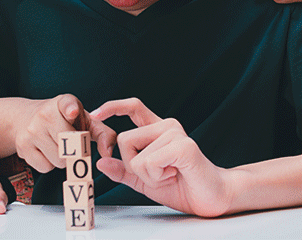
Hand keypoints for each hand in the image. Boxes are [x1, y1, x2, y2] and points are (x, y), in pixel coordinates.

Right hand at [14, 94, 116, 172]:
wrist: (25, 117)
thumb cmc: (62, 120)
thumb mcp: (83, 120)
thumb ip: (102, 133)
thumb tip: (108, 153)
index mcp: (63, 102)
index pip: (67, 104)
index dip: (71, 108)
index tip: (73, 112)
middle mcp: (45, 113)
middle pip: (69, 145)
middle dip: (75, 150)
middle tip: (72, 143)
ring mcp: (32, 129)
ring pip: (58, 160)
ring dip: (62, 159)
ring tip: (57, 145)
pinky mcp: (22, 146)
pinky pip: (45, 167)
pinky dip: (49, 164)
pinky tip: (45, 150)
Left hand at [91, 98, 233, 216]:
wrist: (212, 199)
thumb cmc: (181, 186)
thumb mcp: (144, 180)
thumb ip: (123, 171)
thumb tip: (101, 162)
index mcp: (156, 129)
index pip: (132, 106)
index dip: (112, 107)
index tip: (94, 114)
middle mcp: (166, 125)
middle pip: (124, 139)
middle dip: (132, 164)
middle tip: (156, 173)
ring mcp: (175, 132)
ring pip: (136, 154)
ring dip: (147, 174)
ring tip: (169, 174)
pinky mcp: (183, 145)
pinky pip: (149, 162)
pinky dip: (156, 176)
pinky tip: (174, 174)